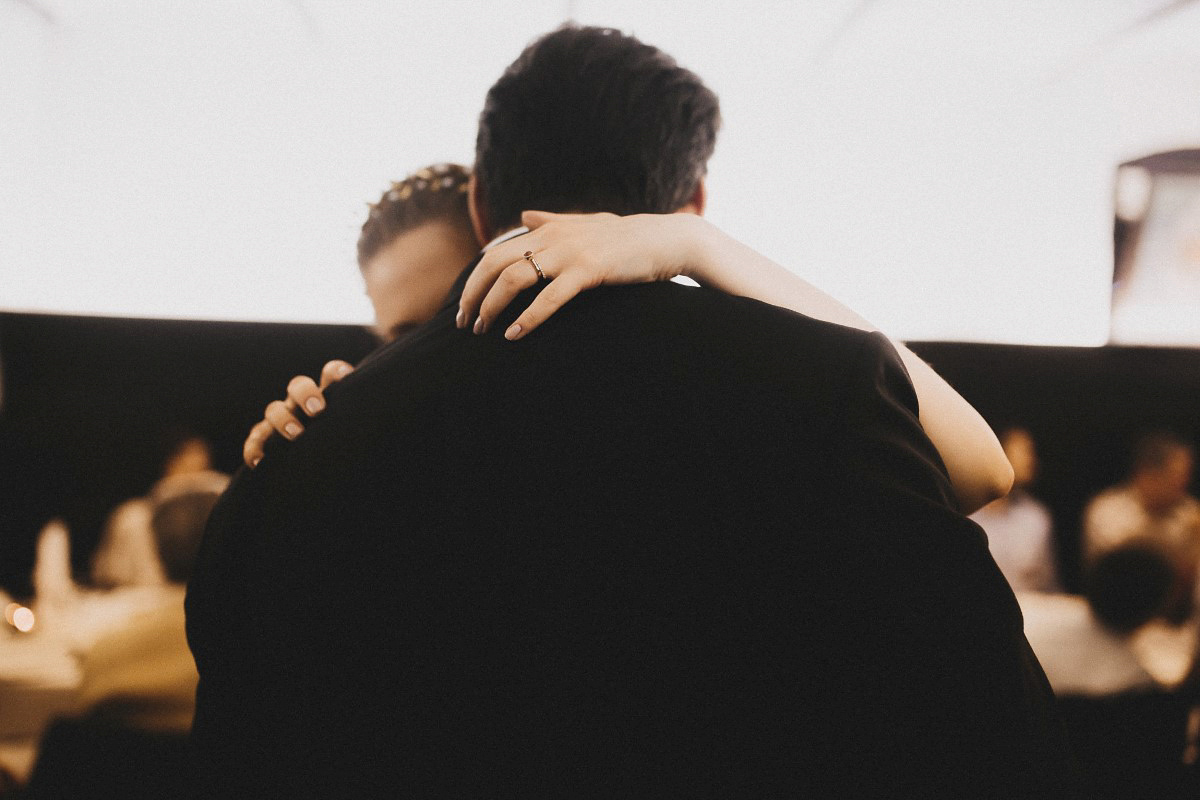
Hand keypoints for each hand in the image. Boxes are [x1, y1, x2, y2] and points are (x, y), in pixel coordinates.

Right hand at [242, 359, 353, 467]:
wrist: (314, 468)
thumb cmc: (340, 441)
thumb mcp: (351, 427)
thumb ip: (359, 415)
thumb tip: (402, 414)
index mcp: (327, 396)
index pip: (331, 374)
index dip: (335, 372)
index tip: (344, 379)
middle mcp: (301, 403)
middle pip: (299, 386)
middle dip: (306, 394)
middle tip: (318, 410)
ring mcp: (281, 420)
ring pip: (275, 410)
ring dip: (283, 420)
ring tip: (296, 435)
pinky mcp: (265, 440)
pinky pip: (254, 442)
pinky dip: (254, 450)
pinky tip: (260, 462)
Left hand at [457, 210, 707, 339]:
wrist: (666, 239)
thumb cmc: (626, 236)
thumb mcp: (585, 222)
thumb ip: (551, 219)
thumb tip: (524, 214)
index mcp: (548, 228)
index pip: (495, 253)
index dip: (475, 279)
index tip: (466, 305)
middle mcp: (552, 237)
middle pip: (494, 264)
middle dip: (473, 295)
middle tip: (464, 323)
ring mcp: (570, 253)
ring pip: (514, 279)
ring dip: (493, 307)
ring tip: (484, 331)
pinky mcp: (589, 271)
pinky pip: (550, 297)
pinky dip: (529, 317)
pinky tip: (515, 335)